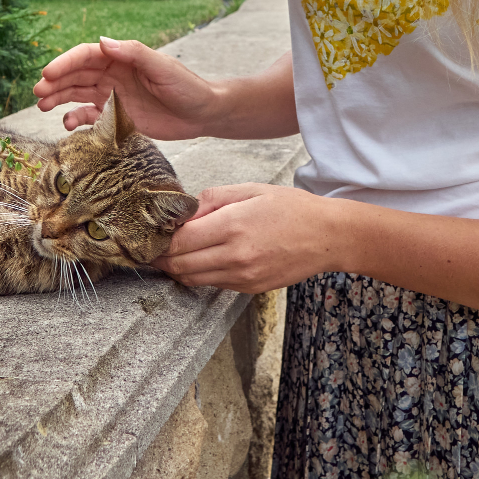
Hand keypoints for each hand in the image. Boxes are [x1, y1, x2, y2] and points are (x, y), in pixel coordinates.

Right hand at [33, 36, 217, 139]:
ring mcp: (113, 95)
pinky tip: (66, 123)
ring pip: (77, 93)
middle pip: (76, 74)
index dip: (65, 63)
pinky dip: (76, 118)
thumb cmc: (186, 86)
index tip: (48, 73)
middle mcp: (113, 74)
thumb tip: (101, 41)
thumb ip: (133, 53)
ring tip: (42, 105)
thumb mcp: (162, 67)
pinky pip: (90, 115)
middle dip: (55, 81)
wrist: (202, 113)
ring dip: (58, 98)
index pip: (85, 56)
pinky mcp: (116, 115)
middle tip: (38, 92)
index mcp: (121, 58)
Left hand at [151, 183, 343, 293]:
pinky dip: (200, 274)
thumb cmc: (291, 208)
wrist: (327, 237)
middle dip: (161, 258)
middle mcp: (235, 255)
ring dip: (177, 269)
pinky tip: (203, 259)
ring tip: (173, 254)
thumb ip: (212, 199)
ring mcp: (242, 276)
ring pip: (192, 279)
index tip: (151, 233)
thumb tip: (183, 211)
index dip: (159, 240)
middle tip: (152, 248)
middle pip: (179, 265)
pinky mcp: (249, 288)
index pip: (179, 242)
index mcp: (232, 226)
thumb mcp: (251, 190)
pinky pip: (213, 284)